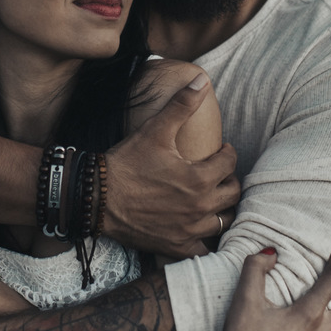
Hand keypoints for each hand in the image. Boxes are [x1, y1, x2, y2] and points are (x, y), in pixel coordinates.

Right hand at [105, 77, 240, 257]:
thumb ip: (181, 105)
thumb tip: (201, 80)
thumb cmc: (126, 163)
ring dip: (222, 209)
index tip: (220, 150)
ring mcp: (189, 230)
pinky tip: (200, 229)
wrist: (97, 198)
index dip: (226, 153)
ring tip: (212, 198)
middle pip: (233, 193)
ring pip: (224, 221)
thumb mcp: (155, 130)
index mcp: (200, 178)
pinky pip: (205, 250)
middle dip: (228, 180)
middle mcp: (200, 207)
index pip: (230, 163)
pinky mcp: (176, 247)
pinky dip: (207, 241)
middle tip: (217, 173)